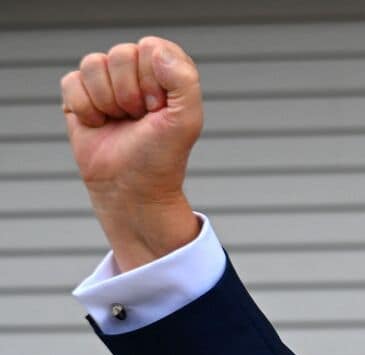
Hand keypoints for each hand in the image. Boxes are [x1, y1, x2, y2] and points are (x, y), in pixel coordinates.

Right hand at [61, 36, 203, 271]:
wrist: (131, 189)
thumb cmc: (161, 156)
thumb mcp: (187, 121)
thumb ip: (184, 81)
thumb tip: (155, 50)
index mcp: (167, 71)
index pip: (151, 48)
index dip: (153, 81)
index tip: (159, 110)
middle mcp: (137, 72)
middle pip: (120, 53)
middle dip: (129, 93)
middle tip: (138, 119)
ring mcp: (107, 82)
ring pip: (93, 64)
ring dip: (107, 101)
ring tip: (119, 122)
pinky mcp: (79, 95)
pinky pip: (71, 81)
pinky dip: (84, 108)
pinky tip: (98, 124)